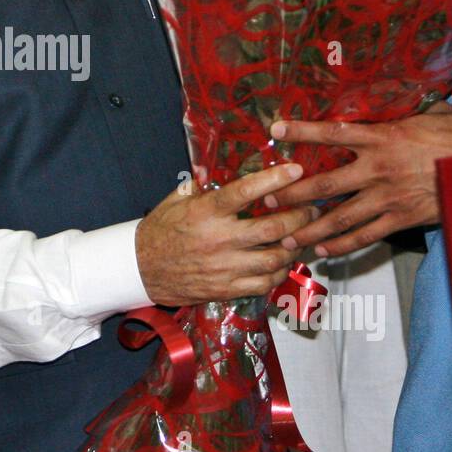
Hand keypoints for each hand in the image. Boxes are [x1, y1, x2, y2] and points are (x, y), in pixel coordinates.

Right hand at [135, 163, 315, 305]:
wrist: (140, 269)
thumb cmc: (160, 230)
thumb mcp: (177, 199)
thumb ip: (203, 183)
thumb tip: (223, 163)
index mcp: (206, 211)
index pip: (246, 191)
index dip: (275, 179)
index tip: (296, 169)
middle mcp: (218, 239)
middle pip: (272, 228)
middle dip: (300, 216)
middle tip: (311, 208)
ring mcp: (224, 267)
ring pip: (274, 258)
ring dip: (295, 246)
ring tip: (303, 235)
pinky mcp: (226, 288)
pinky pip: (264, 283)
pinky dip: (280, 272)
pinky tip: (283, 261)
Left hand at [266, 106, 451, 256]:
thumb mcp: (427, 113)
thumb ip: (398, 111)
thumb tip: (386, 95)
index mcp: (382, 137)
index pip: (332, 132)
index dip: (302, 131)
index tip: (275, 129)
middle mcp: (378, 168)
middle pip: (324, 184)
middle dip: (292, 194)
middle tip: (267, 201)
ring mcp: (388, 197)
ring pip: (340, 217)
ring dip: (310, 228)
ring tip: (287, 238)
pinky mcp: (402, 219)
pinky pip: (366, 235)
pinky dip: (342, 244)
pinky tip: (324, 249)